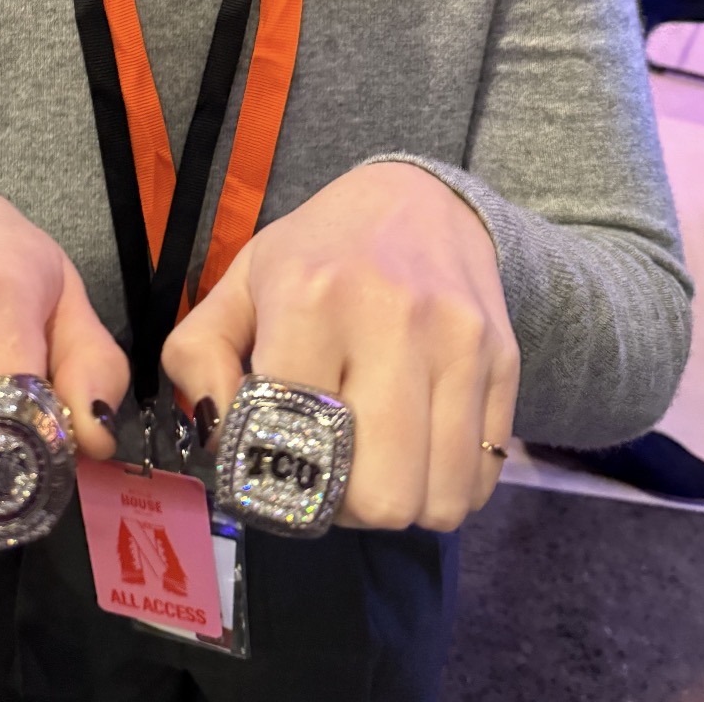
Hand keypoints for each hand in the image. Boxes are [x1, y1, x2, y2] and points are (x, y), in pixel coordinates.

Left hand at [162, 163, 520, 533]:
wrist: (418, 198)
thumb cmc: (317, 251)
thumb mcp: (239, 284)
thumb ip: (198, 359)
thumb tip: (219, 439)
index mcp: (309, 297)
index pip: (294, 448)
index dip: (275, 479)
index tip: (273, 463)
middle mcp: (391, 318)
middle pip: (379, 496)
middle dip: (345, 505)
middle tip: (329, 470)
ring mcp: (459, 340)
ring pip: (439, 500)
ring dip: (401, 502)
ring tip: (375, 459)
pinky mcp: (505, 358)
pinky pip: (484, 478)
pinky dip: (448, 486)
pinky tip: (419, 446)